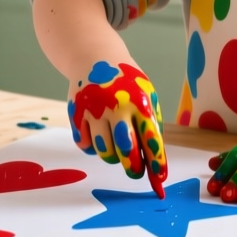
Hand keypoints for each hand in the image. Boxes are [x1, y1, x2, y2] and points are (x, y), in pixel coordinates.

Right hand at [68, 61, 167, 196]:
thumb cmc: (127, 84)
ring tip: (115, 148)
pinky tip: (97, 134)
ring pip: (104, 152)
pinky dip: (91, 146)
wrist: (95, 57)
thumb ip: (151, 126)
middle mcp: (118, 106)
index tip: (160, 178)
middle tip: (134, 171)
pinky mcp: (76, 113)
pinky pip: (84, 145)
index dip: (156, 163)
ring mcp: (95, 110)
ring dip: (111, 157)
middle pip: (126, 151)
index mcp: (141, 102)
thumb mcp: (146, 96)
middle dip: (133, 168)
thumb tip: (154, 164)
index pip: (151, 139)